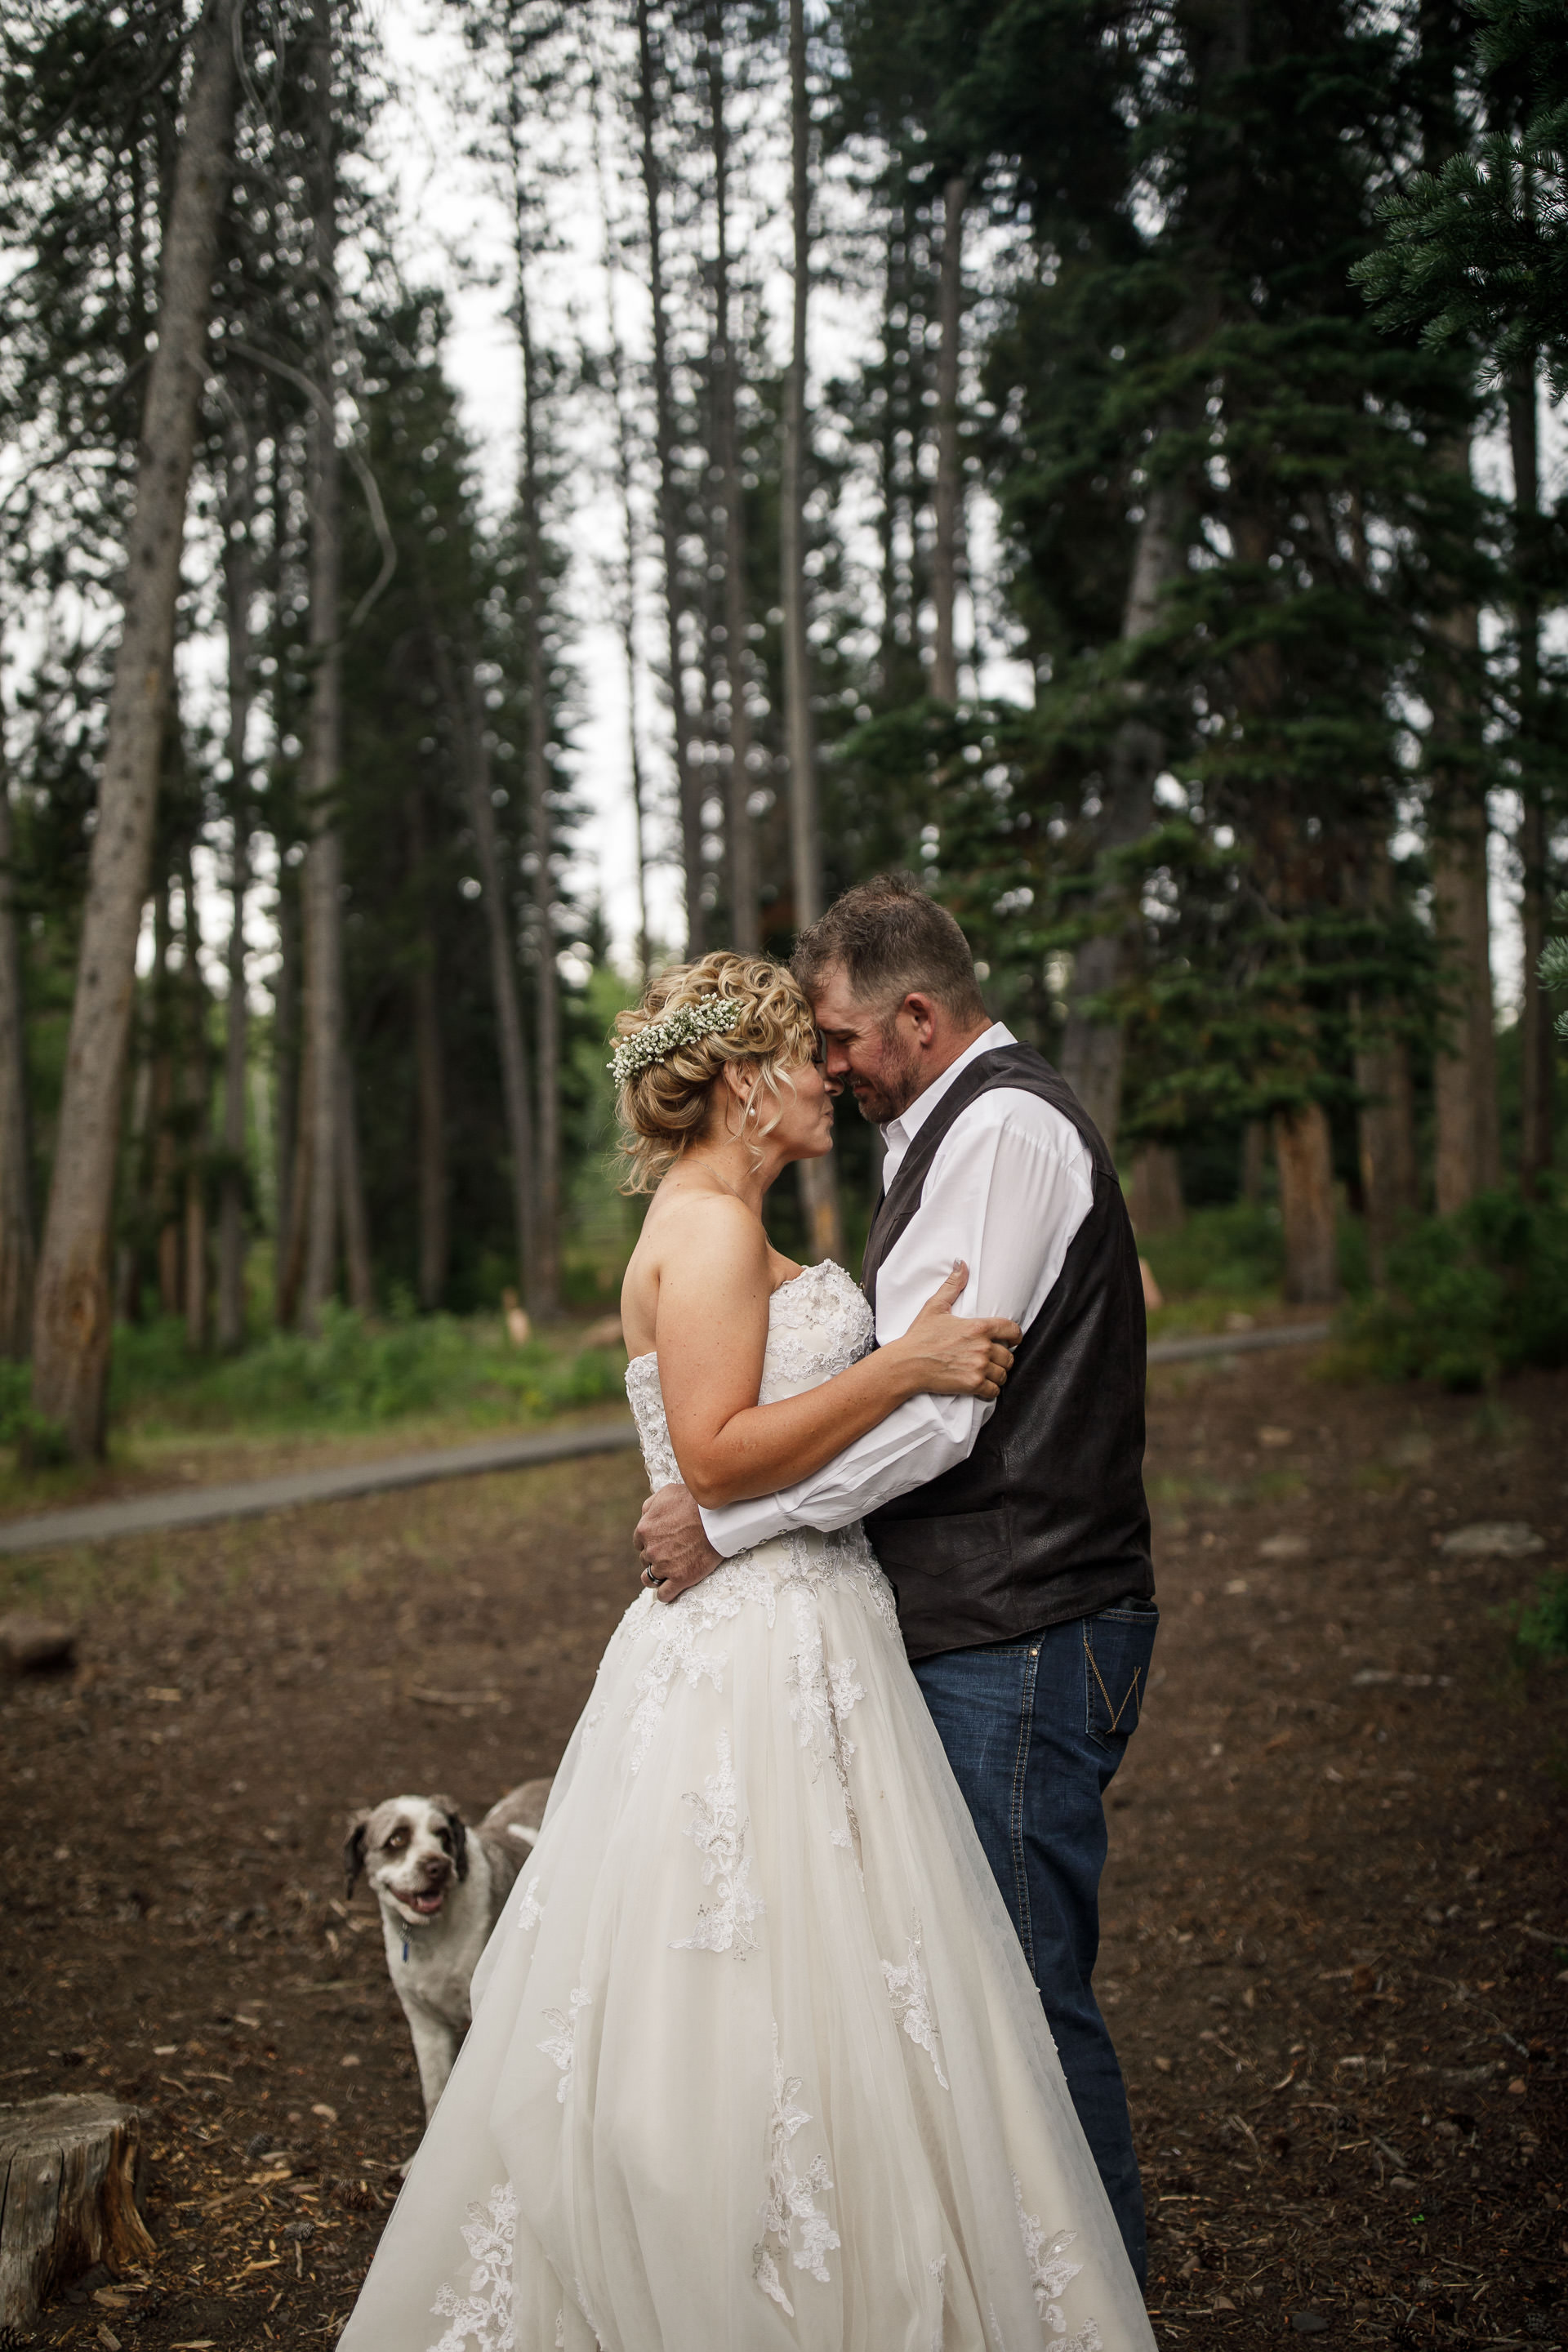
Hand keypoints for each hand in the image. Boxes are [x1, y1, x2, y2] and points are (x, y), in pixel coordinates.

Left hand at [634, 1482, 722, 1605]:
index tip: (663, 1542)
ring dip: (656, 1576)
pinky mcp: (680, 1579)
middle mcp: (651, 1549)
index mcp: (645, 1529)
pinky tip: (672, 1588)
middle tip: (673, 1552)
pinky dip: (665, 1594)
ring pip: (650, 1579)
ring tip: (668, 1573)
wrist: (718, 1518)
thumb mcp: (666, 1493)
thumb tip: (644, 1516)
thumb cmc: (695, 1502)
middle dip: (656, 1557)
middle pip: (646, 1559)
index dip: (650, 1543)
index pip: (639, 1543)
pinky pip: (664, 1595)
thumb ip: (650, 1506)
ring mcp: (664, 1566)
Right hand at [887, 1261, 1019, 1401]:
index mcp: (978, 1327)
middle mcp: (983, 1347)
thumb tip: (961, 1264)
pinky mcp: (973, 1384)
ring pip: (1003, 1374)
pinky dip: (990, 1390)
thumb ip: (952, 1285)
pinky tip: (982, 1386)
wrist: (907, 1364)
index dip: (1015, 1336)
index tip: (1012, 1341)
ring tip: (987, 1373)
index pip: (1012, 1330)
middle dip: (1003, 1358)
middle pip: (1009, 1356)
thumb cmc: (920, 1336)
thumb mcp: (935, 1306)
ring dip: (997, 1375)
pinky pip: (994, 1391)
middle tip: (992, 1360)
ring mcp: (979, 1367)